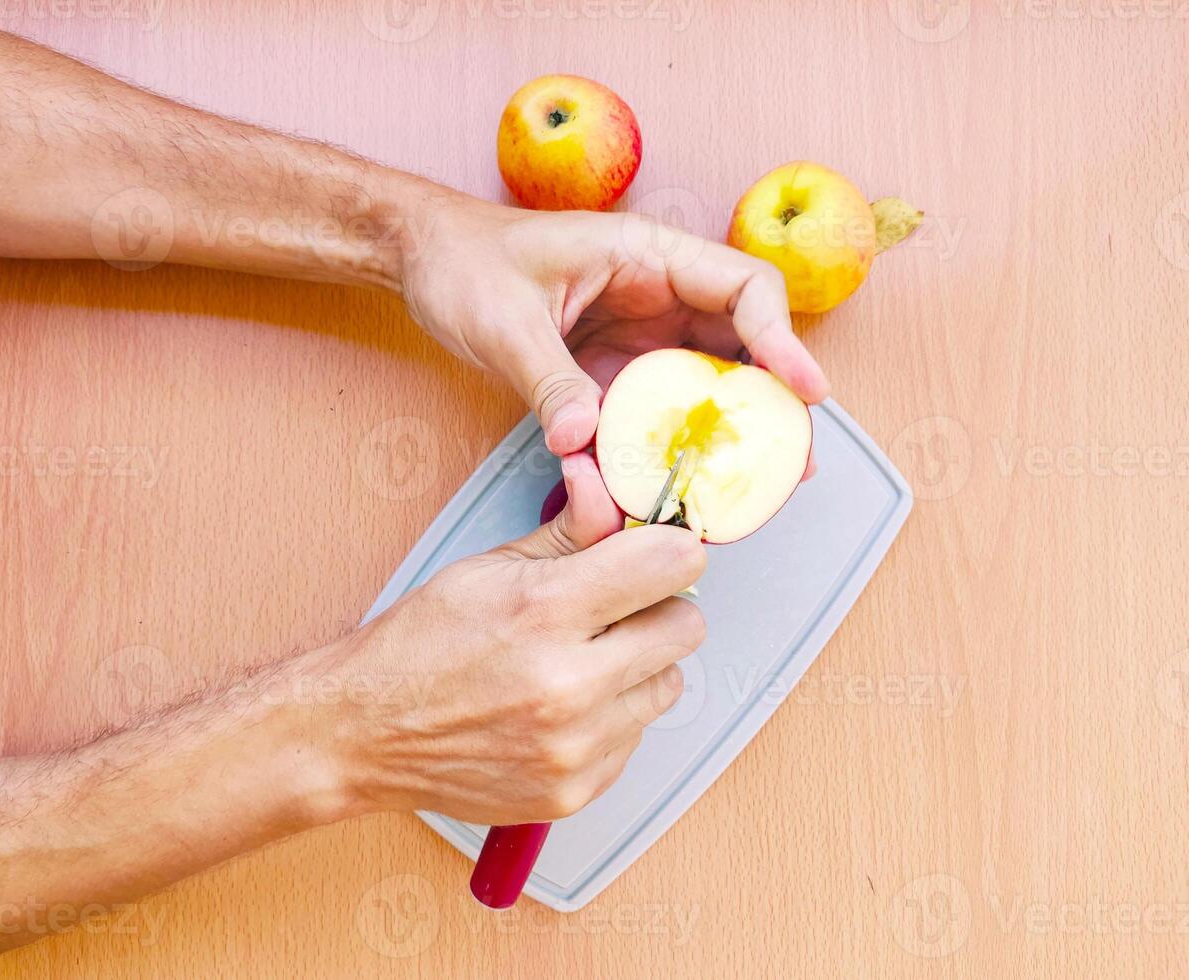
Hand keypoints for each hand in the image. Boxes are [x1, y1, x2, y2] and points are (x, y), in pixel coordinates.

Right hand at [316, 453, 705, 825]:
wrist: (364, 734)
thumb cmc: (419, 647)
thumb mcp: (489, 567)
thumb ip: (570, 533)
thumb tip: (617, 497)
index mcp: (543, 611)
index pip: (670, 566)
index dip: (670, 551)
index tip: (659, 554)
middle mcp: (567, 685)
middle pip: (686, 628)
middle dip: (657, 609)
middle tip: (616, 611)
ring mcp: (575, 747)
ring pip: (669, 685)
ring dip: (637, 668)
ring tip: (580, 664)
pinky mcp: (576, 790)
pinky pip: (636, 736)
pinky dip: (611, 717)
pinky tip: (562, 708)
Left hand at [396, 187, 829, 459]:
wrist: (430, 261)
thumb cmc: (466, 264)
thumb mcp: (503, 320)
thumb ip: (547, 380)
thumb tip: (583, 443)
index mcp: (647, 255)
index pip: (744, 288)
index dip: (784, 339)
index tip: (806, 391)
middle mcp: (661, 294)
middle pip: (746, 344)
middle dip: (775, 402)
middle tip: (793, 465)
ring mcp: (644, 335)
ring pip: (714, 382)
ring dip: (736, 431)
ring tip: (756, 488)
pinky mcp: (620, 370)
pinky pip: (665, 409)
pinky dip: (681, 444)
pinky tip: (686, 486)